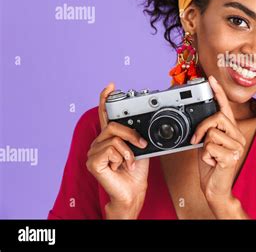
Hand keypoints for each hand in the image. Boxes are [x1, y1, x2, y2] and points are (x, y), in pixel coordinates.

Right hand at [86, 83, 149, 218]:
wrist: (133, 190)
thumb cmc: (136, 170)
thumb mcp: (140, 147)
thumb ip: (137, 133)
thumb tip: (143, 122)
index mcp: (110, 137)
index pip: (105, 114)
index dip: (106, 99)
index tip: (111, 85)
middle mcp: (99, 142)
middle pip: (113, 125)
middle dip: (131, 133)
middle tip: (141, 145)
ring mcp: (93, 152)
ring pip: (114, 138)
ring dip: (129, 151)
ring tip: (129, 162)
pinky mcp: (93, 162)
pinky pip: (111, 149)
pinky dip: (122, 157)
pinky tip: (120, 167)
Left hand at [191, 76, 248, 217]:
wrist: (216, 189)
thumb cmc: (211, 166)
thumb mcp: (206, 144)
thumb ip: (206, 131)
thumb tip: (197, 121)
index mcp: (231, 131)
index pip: (225, 108)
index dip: (218, 92)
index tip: (211, 79)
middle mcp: (237, 136)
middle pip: (218, 117)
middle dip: (202, 127)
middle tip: (196, 140)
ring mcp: (236, 147)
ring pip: (212, 133)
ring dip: (204, 146)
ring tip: (209, 155)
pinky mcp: (231, 157)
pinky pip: (210, 148)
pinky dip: (205, 157)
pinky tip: (212, 163)